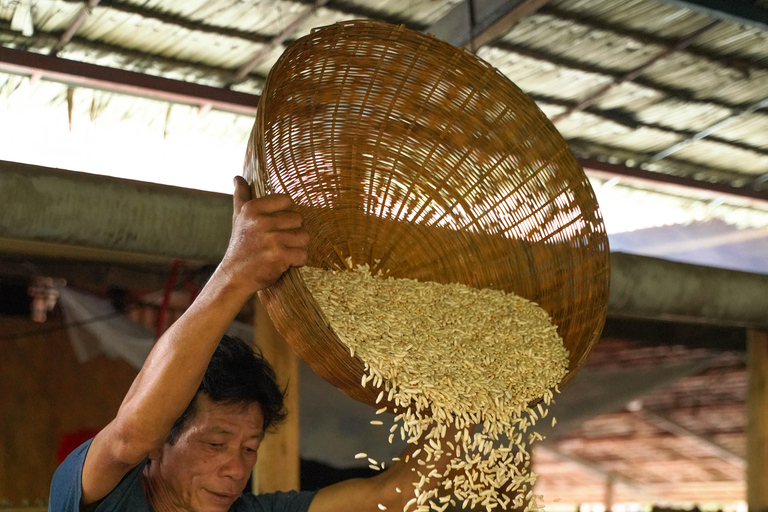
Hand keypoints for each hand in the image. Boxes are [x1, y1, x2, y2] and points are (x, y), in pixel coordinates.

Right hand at [218, 176, 308, 293]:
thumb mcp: (239, 219)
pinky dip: (297, 261)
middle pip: (299, 219)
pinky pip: (303, 255)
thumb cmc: (241, 246)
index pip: (287, 200)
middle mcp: (262, 221)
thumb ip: (241, 197)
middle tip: (277, 243)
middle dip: (292, 233)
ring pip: (304, 237)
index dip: (286, 214)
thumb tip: (238, 177)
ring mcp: (271, 239)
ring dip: (296, 247)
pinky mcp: (280, 256)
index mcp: (253, 209)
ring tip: (281, 252)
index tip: (276, 225)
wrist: (235, 276)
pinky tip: (284, 262)